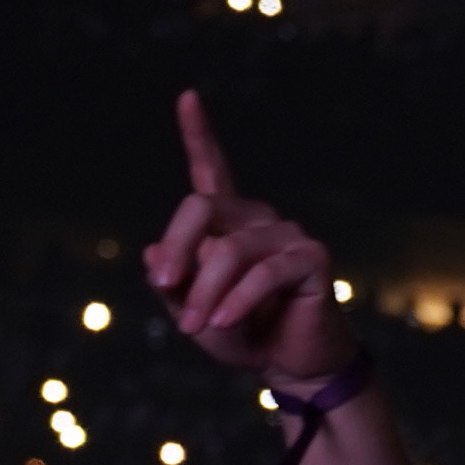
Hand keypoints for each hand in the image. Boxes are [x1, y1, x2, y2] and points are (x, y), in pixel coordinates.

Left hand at [145, 94, 358, 386]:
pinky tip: (223, 321)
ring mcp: (288, 234)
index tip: (187, 97)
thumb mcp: (191, 311)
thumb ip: (171, 284)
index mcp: (229, 223)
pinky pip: (264, 272)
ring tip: (195, 327)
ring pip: (228, 251)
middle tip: (164, 286)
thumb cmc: (241, 334)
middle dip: (177, 250)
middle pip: (203, 208)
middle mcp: (258, 219)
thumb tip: (153, 253)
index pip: (211, 171)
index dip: (199, 134)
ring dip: (205, 293)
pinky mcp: (312, 257)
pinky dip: (238, 299)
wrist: (291, 367)